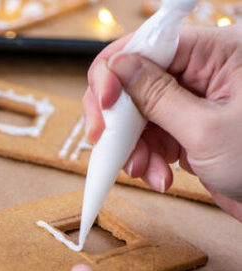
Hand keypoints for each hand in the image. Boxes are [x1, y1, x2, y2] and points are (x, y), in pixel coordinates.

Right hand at [83, 25, 241, 220]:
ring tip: (145, 171)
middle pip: (134, 79)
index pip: (147, 45)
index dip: (115, 73)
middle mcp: (203, 70)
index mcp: (217, 53)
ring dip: (131, 146)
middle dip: (118, 117)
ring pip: (137, 112)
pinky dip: (145, 157)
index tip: (104, 107)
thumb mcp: (205, 131)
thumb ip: (156, 98)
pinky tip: (158, 175)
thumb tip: (117, 67)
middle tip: (105, 141)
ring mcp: (194, 100)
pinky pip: (149, 134)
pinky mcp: (188, 126)